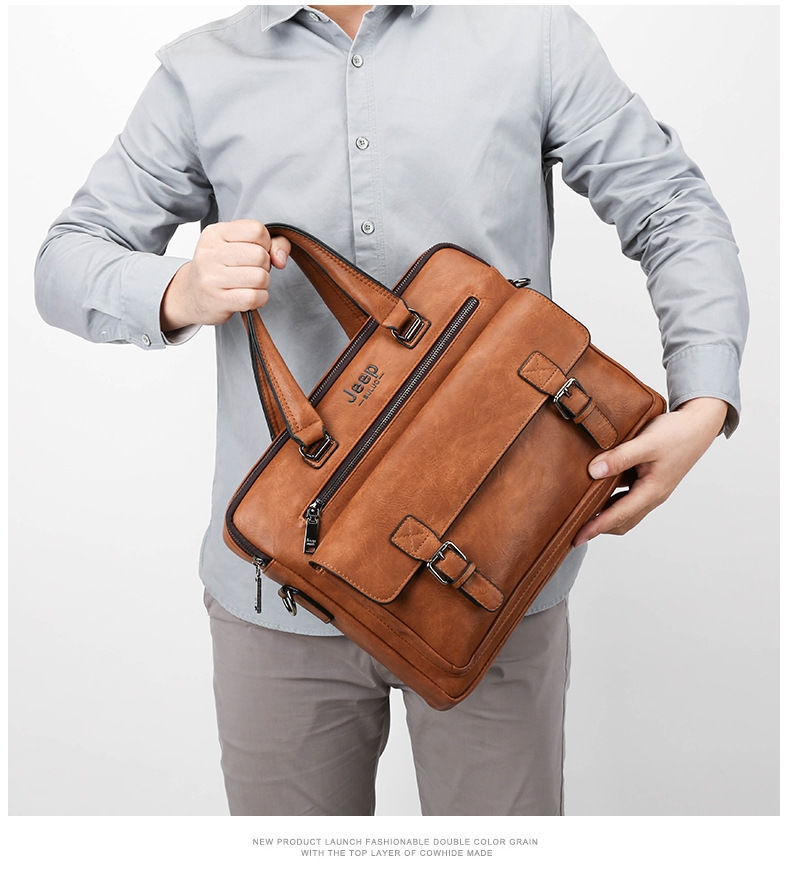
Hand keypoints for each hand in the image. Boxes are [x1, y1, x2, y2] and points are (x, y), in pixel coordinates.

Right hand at [160, 220, 291, 331]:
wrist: (191, 295)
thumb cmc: (221, 268)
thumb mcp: (239, 246)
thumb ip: (271, 244)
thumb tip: (281, 259)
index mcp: (215, 233)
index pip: (257, 230)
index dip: (265, 243)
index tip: (255, 252)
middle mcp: (210, 252)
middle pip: (260, 255)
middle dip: (265, 266)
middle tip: (252, 271)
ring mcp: (211, 277)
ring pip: (260, 277)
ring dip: (263, 284)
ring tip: (250, 284)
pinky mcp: (218, 300)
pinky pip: (254, 298)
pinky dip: (260, 299)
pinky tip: (250, 296)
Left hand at [572, 397, 728, 545]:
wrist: (699, 424)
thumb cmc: (676, 433)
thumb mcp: (646, 443)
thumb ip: (620, 457)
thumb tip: (594, 471)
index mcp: (652, 491)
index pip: (619, 516)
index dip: (596, 527)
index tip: (577, 537)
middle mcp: (652, 494)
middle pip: (622, 521)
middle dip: (599, 527)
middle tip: (574, 530)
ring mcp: (652, 488)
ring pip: (625, 510)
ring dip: (605, 514)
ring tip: (581, 513)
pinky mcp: (649, 480)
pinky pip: (627, 495)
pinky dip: (611, 498)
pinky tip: (597, 489)